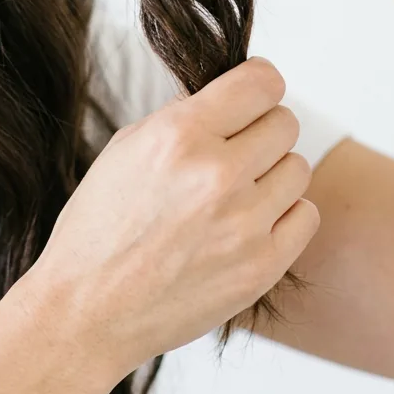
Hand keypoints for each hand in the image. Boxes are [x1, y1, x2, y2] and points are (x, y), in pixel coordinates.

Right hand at [28, 57, 318, 380]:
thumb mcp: (126, 150)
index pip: (262, 83)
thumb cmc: (99, 229)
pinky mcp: (261, 266)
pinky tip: (249, 224)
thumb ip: (182, 118)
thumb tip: (228, 98)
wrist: (87, 311)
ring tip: (237, 194)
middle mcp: (216, 174)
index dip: (260, 85)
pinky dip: (284, 216)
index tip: (254, 97)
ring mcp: (244, 223)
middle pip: (286, 123)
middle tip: (237, 153)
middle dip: (262, 132)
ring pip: (298, 168)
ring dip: (272, 175)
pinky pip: (306, 215)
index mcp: (179, 136)